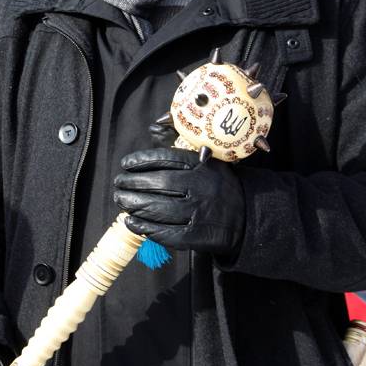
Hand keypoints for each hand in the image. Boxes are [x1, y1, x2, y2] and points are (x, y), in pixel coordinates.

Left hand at [114, 148, 244, 254]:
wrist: (248, 217)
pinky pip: (166, 233)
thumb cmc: (220, 186)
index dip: (142, 160)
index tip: (126, 164)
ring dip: (134, 205)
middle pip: (158, 184)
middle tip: (118, 184)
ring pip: (159, 209)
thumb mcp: (209, 162)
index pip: (167, 159)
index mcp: (202, 166)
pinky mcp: (197, 236)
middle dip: (133, 184)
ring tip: (121, 201)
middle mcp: (201, 188)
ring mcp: (199, 213)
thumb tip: (153, 129)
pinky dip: (145, 228)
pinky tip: (131, 222)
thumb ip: (183, 151)